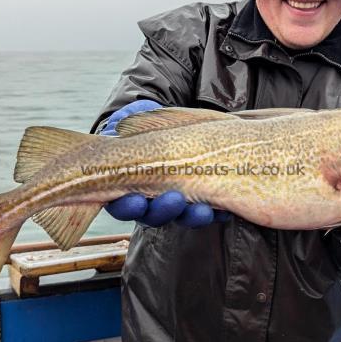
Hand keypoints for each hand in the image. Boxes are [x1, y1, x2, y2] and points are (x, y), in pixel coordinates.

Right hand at [99, 101, 230, 227]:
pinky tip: (224, 210)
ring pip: (182, 217)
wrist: (167, 127)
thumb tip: (116, 125)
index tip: (136, 201)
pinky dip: (217, 212)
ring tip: (203, 209)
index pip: (123, 206)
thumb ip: (121, 126)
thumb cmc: (140, 128)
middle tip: (174, 199)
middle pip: (154, 216)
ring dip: (192, 215)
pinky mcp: (200, 200)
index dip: (128, 206)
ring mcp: (175, 204)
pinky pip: (208, 212)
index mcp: (125, 190)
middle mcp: (149, 203)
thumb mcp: (128, 124)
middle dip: (164, 210)